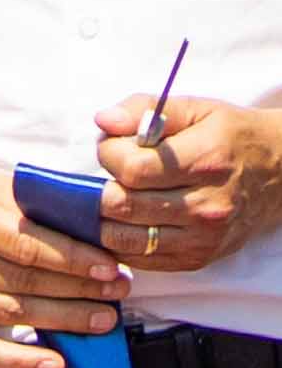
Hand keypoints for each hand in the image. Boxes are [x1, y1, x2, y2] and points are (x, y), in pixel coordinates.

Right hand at [0, 160, 117, 367]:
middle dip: (80, 291)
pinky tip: (53, 362)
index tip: (111, 266)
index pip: (29, 245)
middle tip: (118, 294)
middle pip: (25, 283)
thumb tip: (88, 215)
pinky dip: (17, 360)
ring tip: (102, 320)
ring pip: (10, 315)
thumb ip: (25, 199)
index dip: (76, 260)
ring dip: (63, 321)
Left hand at [98, 92, 281, 277]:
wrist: (280, 172)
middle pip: (122, 206)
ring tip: (117, 198)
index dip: (109, 155)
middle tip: (113, 176)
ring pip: (123, 238)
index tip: (113, 147)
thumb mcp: (195, 109)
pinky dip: (121, 242)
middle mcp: (207, 205)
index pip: (132, 169)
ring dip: (105, 219)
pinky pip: (138, 259)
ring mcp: (203, 237)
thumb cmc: (230, 136)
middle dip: (102, 188)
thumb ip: (143, 109)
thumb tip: (103, 121)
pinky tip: (129, 221)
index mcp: (207, 161)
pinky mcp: (198, 258)